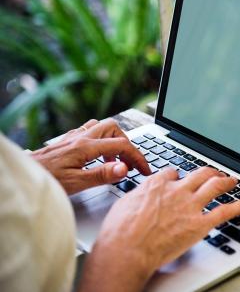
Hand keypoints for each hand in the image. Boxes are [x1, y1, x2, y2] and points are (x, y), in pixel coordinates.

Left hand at [31, 119, 150, 193]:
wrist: (23, 175)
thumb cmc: (45, 181)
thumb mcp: (76, 183)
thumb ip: (102, 175)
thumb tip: (125, 168)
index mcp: (86, 147)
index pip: (121, 146)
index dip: (137, 158)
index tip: (144, 169)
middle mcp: (80, 137)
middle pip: (114, 128)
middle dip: (127, 144)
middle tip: (130, 163)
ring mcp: (73, 137)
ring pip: (102, 127)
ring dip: (113, 140)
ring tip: (115, 160)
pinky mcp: (66, 141)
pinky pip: (90, 132)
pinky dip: (100, 141)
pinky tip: (97, 156)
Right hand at [78, 167, 239, 291]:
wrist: (127, 249)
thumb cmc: (120, 232)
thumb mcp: (124, 204)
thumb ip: (139, 196)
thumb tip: (142, 196)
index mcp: (157, 184)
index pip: (174, 173)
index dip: (179, 176)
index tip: (181, 179)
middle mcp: (177, 191)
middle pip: (199, 174)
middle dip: (208, 172)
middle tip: (214, 173)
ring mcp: (190, 206)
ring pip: (214, 186)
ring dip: (226, 181)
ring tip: (233, 180)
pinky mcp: (200, 224)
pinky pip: (225, 211)